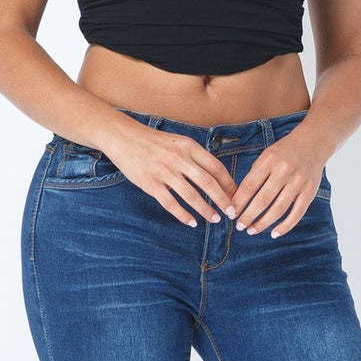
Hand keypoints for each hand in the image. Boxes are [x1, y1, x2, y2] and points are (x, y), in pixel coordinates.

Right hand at [110, 127, 237, 227]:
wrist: (124, 138)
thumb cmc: (154, 142)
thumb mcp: (179, 142)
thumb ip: (195, 156)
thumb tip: (216, 176)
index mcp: (189, 146)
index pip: (216, 167)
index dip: (228, 184)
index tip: (236, 196)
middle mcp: (179, 158)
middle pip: (207, 183)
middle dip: (222, 200)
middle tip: (231, 213)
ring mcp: (164, 171)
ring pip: (191, 195)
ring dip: (206, 210)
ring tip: (215, 219)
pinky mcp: (150, 183)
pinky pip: (171, 203)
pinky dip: (183, 215)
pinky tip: (192, 222)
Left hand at [227, 130, 325, 237]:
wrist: (313, 142)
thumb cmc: (284, 152)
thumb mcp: (266, 156)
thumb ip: (255, 175)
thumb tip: (238, 200)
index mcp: (269, 161)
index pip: (250, 186)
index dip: (239, 202)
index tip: (231, 213)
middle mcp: (284, 171)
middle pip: (263, 200)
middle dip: (248, 216)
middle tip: (240, 226)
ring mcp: (298, 182)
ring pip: (278, 209)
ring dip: (263, 223)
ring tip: (252, 230)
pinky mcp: (310, 192)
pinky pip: (297, 213)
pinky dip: (285, 226)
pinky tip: (274, 233)